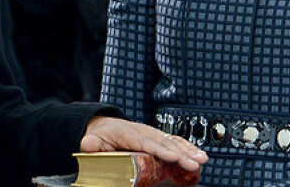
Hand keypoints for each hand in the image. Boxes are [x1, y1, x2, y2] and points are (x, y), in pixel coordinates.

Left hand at [81, 116, 208, 171]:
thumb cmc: (100, 136)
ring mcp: (152, 133)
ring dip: (188, 150)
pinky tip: (199, 156)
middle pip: (164, 142)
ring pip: (173, 141)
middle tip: (194, 164)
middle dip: (180, 153)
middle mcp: (143, 131)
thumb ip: (91, 143)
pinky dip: (188, 148)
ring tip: (202, 160)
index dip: (159, 150)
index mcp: (128, 133)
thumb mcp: (93, 139)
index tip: (171, 157)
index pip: (145, 142)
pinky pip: (175, 142)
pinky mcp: (158, 138)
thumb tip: (86, 144)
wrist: (105, 125)